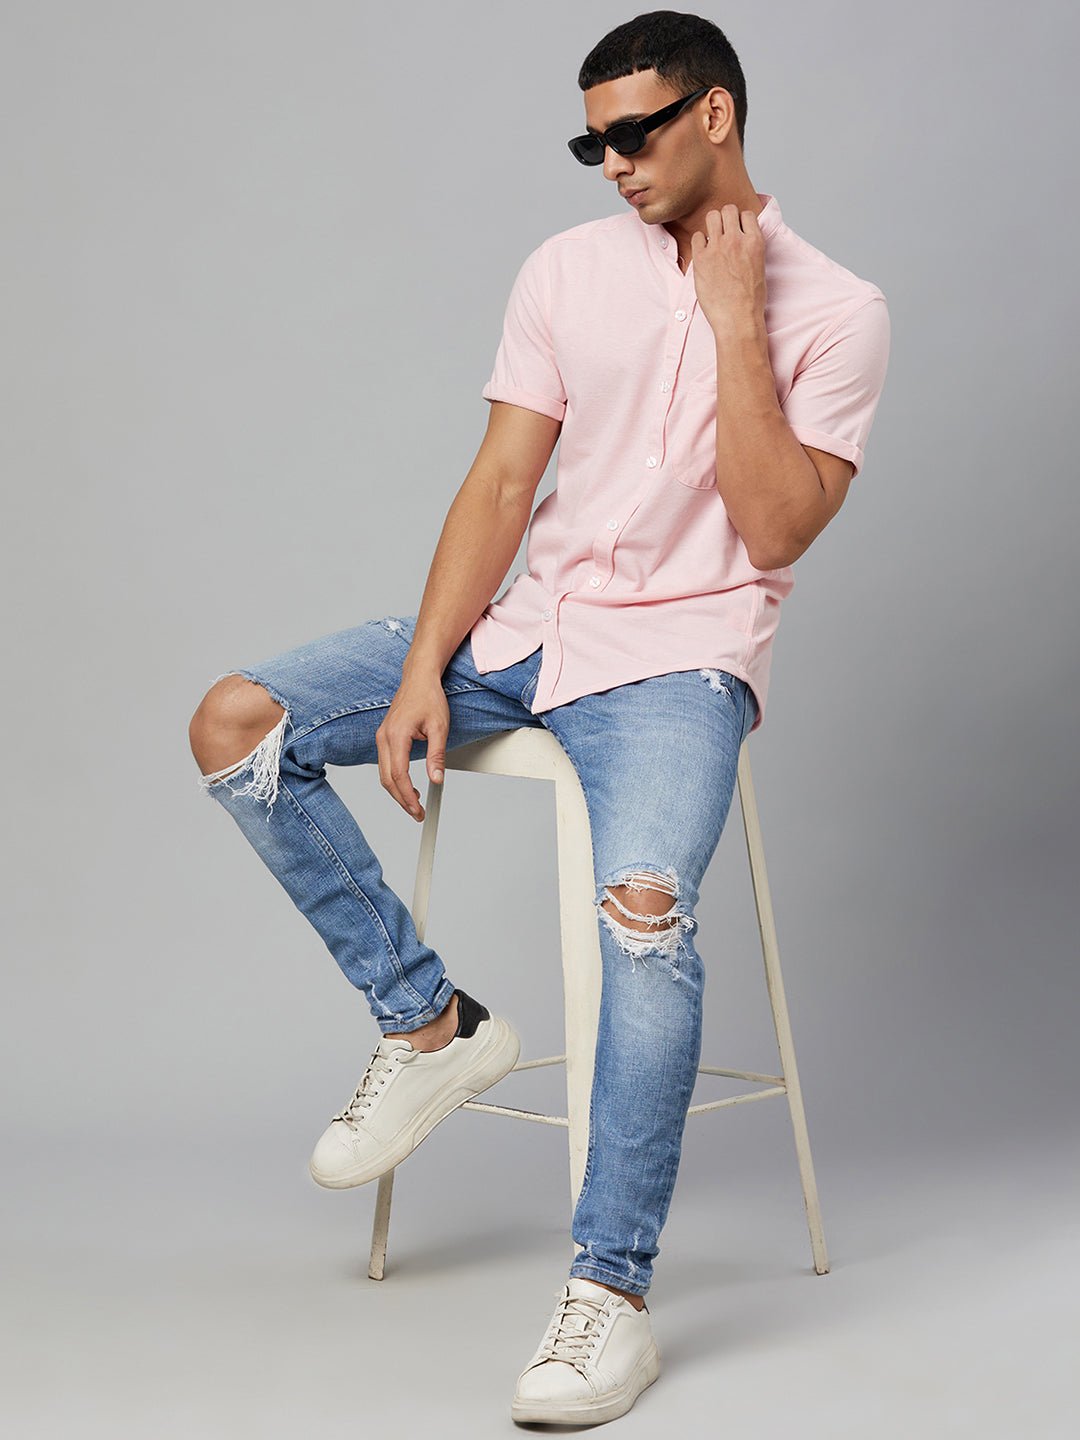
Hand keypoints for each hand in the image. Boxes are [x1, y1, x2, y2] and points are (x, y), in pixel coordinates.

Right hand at [375, 674, 448, 820]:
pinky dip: (394, 780)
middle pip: (387, 779)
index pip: (399, 775)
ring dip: (397, 792)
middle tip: (417, 813)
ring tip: (415, 803)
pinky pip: (384, 764)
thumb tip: (437, 779)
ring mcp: (381, 737)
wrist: (419, 678)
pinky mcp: (384, 738)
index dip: (408, 796)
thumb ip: (436, 755)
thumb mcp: (440, 727)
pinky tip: (408, 786)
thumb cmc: (428, 697)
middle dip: (401, 800)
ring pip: (383, 774)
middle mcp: (384, 737)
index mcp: (396, 735)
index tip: (418, 809)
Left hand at [690, 203, 766, 335]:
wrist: (737, 319)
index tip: (737, 231)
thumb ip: (750, 247)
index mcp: (755, 242)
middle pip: (728, 210)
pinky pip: (697, 236)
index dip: (740, 221)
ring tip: (713, 241)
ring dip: (712, 225)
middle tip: (723, 233)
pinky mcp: (701, 258)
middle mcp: (736, 240)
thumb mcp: (759, 266)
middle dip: (725, 218)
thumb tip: (743, 238)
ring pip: (712, 217)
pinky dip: (700, 243)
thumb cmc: (750, 299)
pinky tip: (704, 255)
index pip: (746, 214)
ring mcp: (718, 248)